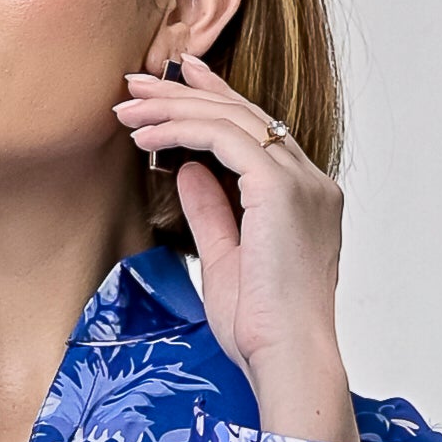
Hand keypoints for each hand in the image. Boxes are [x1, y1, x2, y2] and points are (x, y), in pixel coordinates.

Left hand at [121, 57, 353, 441]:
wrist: (287, 358)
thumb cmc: (262, 329)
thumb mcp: (225, 260)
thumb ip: (211, 210)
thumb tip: (187, 168)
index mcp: (306, 199)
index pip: (259, 133)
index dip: (215, 100)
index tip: (176, 83)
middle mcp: (312, 182)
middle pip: (245, 115)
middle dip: (187, 92)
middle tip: (138, 82)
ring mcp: (303, 182)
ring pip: (232, 119)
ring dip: (174, 108)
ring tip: (128, 107)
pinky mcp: (282, 189)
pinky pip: (224, 139)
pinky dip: (181, 130)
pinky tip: (145, 136)